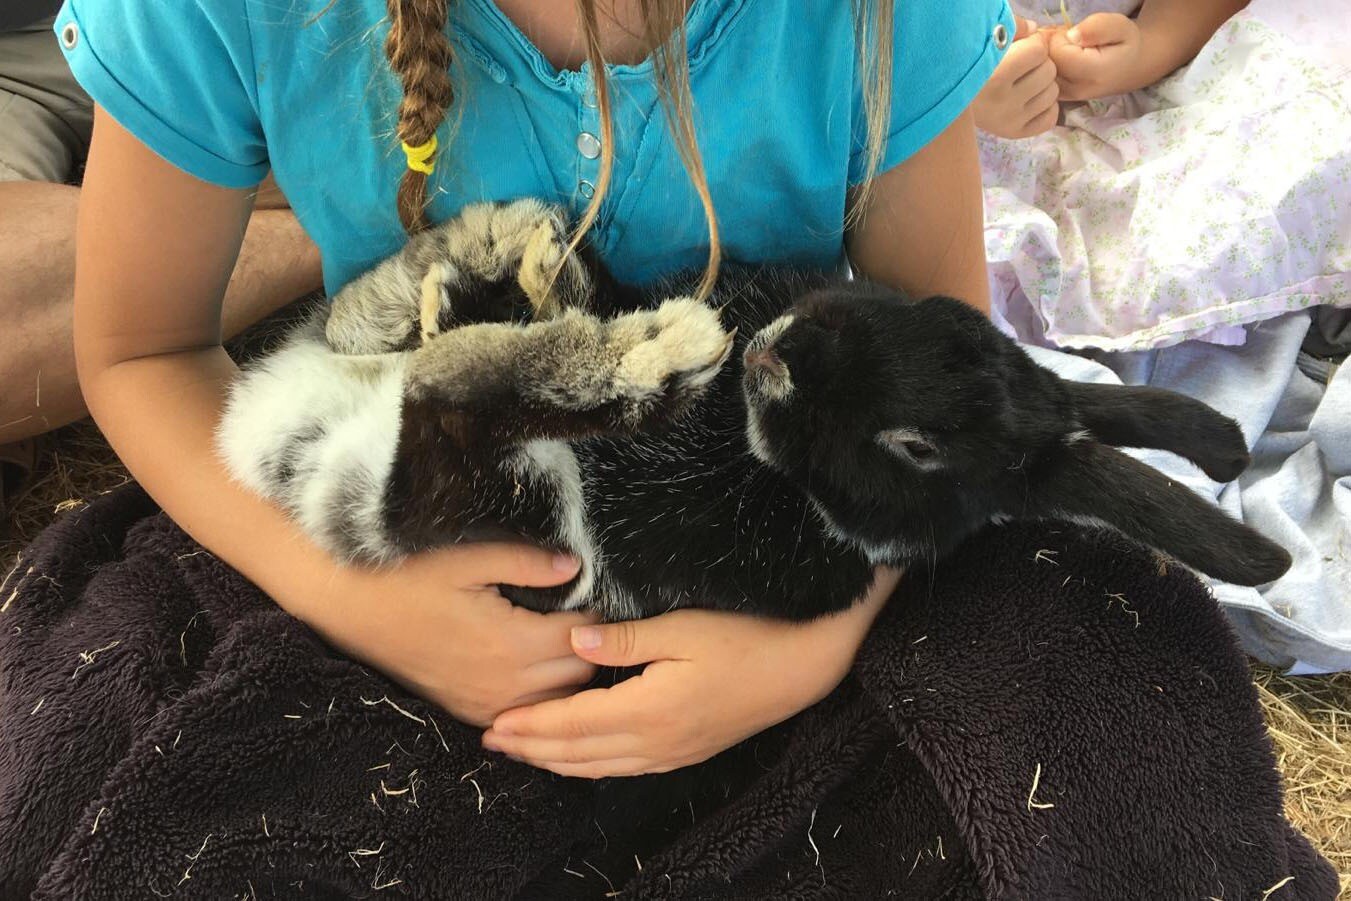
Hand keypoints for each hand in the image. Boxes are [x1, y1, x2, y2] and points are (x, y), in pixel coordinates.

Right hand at [306, 544, 598, 726]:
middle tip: (584, 620)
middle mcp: (504, 683)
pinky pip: (524, 716)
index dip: (594, 615)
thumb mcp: (468, 560)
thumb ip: (525, 564)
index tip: (592, 598)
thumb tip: (573, 566)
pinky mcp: (468, 712)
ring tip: (565, 645)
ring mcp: (486, 703)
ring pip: (556, 703)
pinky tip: (537, 673)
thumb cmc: (408, 579)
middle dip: (589, 649)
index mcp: (510, 642)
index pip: (581, 638)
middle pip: (578, 675)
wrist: (353, 609)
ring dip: (568, 678)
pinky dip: (540, 700)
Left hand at [482, 568, 900, 777]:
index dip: (531, 725)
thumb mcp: (685, 627)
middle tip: (492, 741)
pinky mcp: (685, 752)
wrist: (803, 668)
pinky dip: (589, 765)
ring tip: (523, 752)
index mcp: (649, 710)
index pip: (573, 723)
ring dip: (556, 762)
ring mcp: (672, 753)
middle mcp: (656, 743)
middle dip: (532, 748)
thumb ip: (626, 640)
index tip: (495, 722)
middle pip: (578, 753)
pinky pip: (624, 768)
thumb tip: (573, 642)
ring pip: (599, 766)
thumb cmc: (748, 637)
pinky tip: (578, 758)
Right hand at [971, 17, 1059, 138]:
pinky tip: (1029, 100)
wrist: (945, 99)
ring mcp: (1009, 121)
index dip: (1032, 44)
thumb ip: (1012, 29)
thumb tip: (1036, 32)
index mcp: (994, 77)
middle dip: (1039, 64)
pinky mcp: (1014, 134)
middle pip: (1049, 71)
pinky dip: (1045, 107)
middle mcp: (1002, 104)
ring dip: (1043, 84)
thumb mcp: (984, 41)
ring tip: (1024, 82)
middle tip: (1022, 66)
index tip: (1020, 47)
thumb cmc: (968, 67)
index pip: (1038, 51)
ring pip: (1053, 93)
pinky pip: (1050, 118)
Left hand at [1047, 13, 1145, 99]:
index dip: (1056, 35)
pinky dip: (1045, 67)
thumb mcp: (1118, 26)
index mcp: (1091, 73)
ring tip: (1066, 49)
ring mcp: (1063, 98)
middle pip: (1042, 63)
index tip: (1070, 31)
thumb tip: (1071, 35)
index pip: (1054, 51)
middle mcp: (1074, 91)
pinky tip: (1060, 61)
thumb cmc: (1123, 43)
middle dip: (1049, 46)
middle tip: (1066, 39)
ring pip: (1037, 72)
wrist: (1128, 68)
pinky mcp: (1055, 99)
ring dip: (1046, 57)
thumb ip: (1096, 27)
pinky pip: (1038, 80)